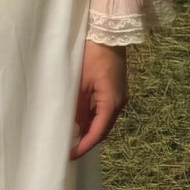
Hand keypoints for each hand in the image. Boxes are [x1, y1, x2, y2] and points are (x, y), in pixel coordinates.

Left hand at [71, 40, 128, 158]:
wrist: (108, 33)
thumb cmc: (92, 56)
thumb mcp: (80, 83)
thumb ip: (77, 107)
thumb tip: (72, 127)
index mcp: (111, 102)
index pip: (98, 132)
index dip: (84, 146)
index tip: (70, 156)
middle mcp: (119, 102)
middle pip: (104, 129)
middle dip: (87, 140)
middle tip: (70, 149)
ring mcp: (120, 95)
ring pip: (105, 120)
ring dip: (90, 129)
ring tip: (73, 137)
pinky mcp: (116, 89)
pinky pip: (105, 109)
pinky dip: (94, 117)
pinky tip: (81, 119)